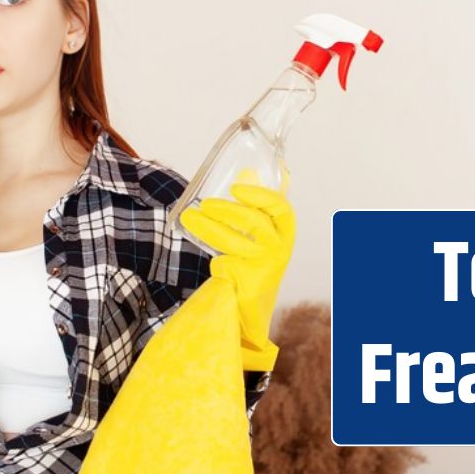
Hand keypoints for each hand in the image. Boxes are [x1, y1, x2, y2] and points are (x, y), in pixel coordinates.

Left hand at [179, 166, 294, 369]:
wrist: (253, 303)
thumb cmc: (257, 259)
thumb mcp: (261, 230)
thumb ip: (256, 203)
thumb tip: (248, 170)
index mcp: (284, 231)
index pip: (280, 208)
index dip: (259, 195)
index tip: (236, 188)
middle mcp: (279, 248)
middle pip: (254, 224)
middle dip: (227, 210)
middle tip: (204, 204)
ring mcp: (264, 266)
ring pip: (233, 243)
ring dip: (208, 227)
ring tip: (190, 217)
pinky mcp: (247, 282)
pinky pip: (224, 263)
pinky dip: (215, 259)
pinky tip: (209, 257)